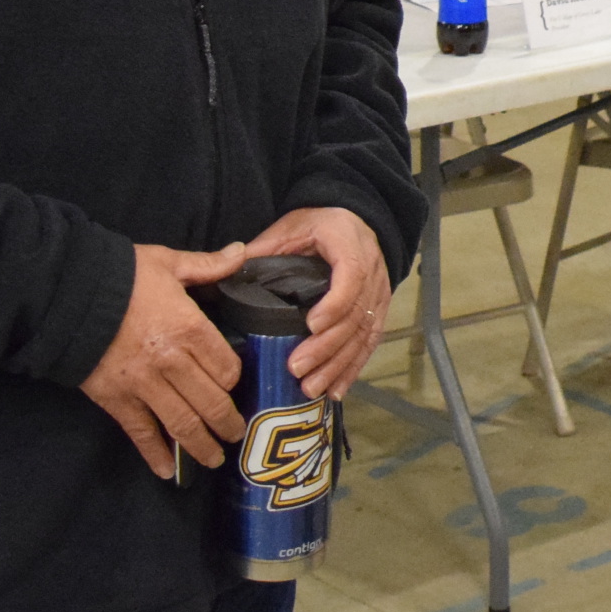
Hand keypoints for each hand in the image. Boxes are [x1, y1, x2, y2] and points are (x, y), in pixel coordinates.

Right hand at [82, 241, 250, 478]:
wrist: (65, 293)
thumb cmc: (121, 275)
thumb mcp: (168, 263)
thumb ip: (207, 266)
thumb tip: (241, 253)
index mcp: (190, 328)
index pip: (227, 368)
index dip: (234, 379)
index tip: (235, 384)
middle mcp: (171, 362)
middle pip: (211, 402)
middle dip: (227, 423)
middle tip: (237, 434)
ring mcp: (143, 385)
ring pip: (182, 423)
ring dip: (202, 446)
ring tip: (214, 458)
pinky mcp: (116, 400)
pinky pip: (140, 433)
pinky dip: (155, 454)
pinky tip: (167, 470)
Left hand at [239, 204, 391, 401]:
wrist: (355, 220)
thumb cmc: (319, 223)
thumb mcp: (291, 227)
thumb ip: (266, 248)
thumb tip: (230, 271)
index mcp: (349, 244)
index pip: (351, 276)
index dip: (334, 304)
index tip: (310, 326)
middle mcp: (372, 271)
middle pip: (355, 315)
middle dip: (326, 347)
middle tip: (296, 368)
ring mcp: (379, 293)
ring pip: (363, 335)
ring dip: (338, 365)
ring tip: (311, 387)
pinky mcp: (379, 312)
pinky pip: (369, 344)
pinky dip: (353, 369)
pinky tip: (336, 391)